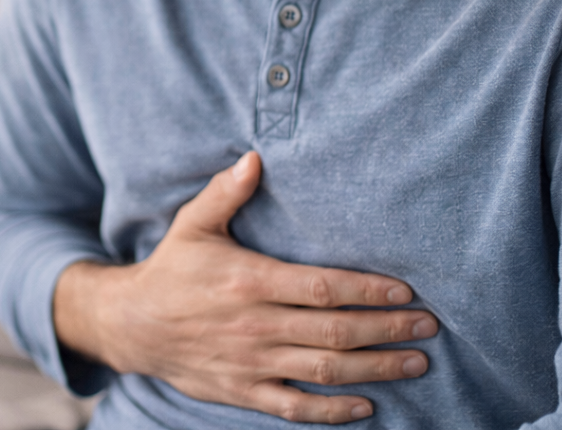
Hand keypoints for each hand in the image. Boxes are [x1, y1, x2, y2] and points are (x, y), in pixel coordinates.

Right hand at [53, 151, 437, 423]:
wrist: (132, 324)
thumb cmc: (172, 267)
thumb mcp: (193, 223)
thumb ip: (226, 192)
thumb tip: (254, 157)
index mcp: (248, 281)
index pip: (321, 288)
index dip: (367, 290)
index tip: (406, 289)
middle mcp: (255, 325)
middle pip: (334, 332)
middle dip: (387, 329)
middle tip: (428, 325)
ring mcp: (251, 363)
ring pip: (325, 371)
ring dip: (376, 368)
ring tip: (416, 361)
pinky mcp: (244, 391)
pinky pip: (296, 407)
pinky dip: (334, 411)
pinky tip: (367, 406)